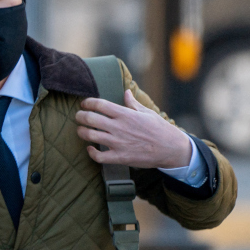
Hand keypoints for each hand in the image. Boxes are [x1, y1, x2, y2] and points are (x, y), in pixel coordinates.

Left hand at [76, 90, 192, 168]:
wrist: (171, 149)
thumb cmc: (159, 129)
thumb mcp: (147, 112)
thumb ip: (132, 103)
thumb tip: (126, 92)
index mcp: (125, 114)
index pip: (99, 104)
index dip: (88, 103)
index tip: (84, 104)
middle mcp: (119, 127)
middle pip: (90, 118)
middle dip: (80, 116)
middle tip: (78, 116)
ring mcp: (118, 143)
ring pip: (90, 136)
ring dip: (82, 132)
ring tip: (81, 130)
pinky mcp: (120, 157)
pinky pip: (99, 156)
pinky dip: (91, 152)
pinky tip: (90, 148)